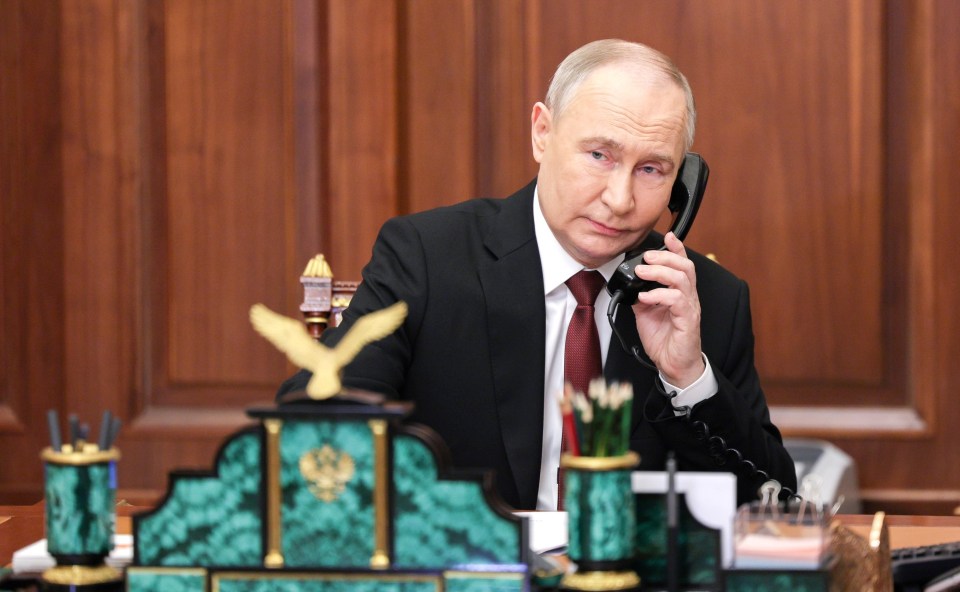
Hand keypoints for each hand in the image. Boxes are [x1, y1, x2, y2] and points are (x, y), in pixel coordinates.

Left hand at [630, 232, 704, 387]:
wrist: (673, 364)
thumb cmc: (664, 339)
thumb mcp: (646, 312)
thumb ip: (641, 295)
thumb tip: (630, 283)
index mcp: (680, 292)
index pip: (683, 264)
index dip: (677, 248)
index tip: (668, 236)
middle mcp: (688, 297)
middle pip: (685, 267)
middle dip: (665, 257)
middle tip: (646, 257)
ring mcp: (689, 308)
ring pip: (682, 280)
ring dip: (659, 272)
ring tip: (642, 272)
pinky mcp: (687, 321)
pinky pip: (676, 300)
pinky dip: (658, 295)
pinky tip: (645, 296)